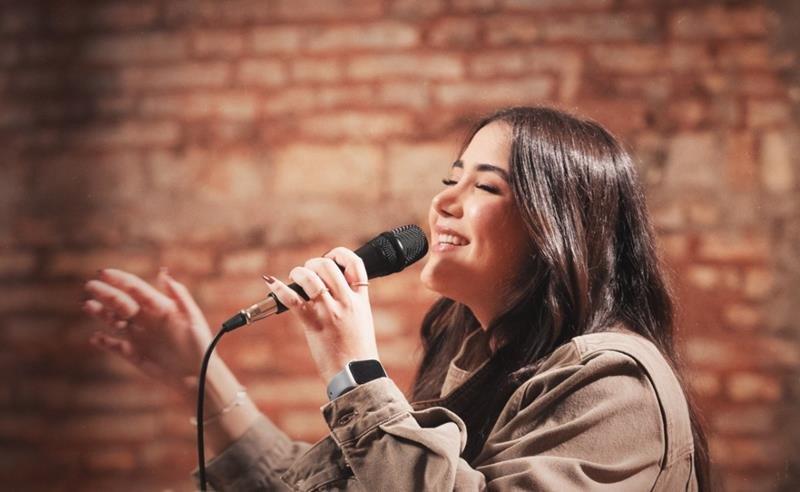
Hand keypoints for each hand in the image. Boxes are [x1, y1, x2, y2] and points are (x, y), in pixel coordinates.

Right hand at [82, 268, 212, 397]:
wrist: (197, 376)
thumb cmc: (200, 345)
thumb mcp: (193, 318)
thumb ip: (180, 296)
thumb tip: (164, 274)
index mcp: (160, 307)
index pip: (136, 289)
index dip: (120, 280)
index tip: (104, 273)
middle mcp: (146, 319)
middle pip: (122, 302)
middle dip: (106, 293)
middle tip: (90, 285)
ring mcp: (138, 335)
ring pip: (114, 321)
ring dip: (101, 313)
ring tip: (88, 306)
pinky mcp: (133, 353)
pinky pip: (115, 345)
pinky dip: (105, 341)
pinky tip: (96, 337)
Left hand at [264, 247, 378, 382]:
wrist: (356, 374)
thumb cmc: (357, 352)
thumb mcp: (362, 321)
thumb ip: (350, 304)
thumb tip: (331, 291)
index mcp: (361, 300)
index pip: (356, 265)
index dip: (340, 254)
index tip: (330, 258)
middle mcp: (347, 302)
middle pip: (328, 266)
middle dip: (313, 264)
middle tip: (306, 272)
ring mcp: (331, 312)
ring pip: (311, 278)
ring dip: (298, 273)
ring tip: (294, 278)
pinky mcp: (315, 324)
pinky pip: (294, 300)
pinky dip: (280, 289)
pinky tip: (271, 282)